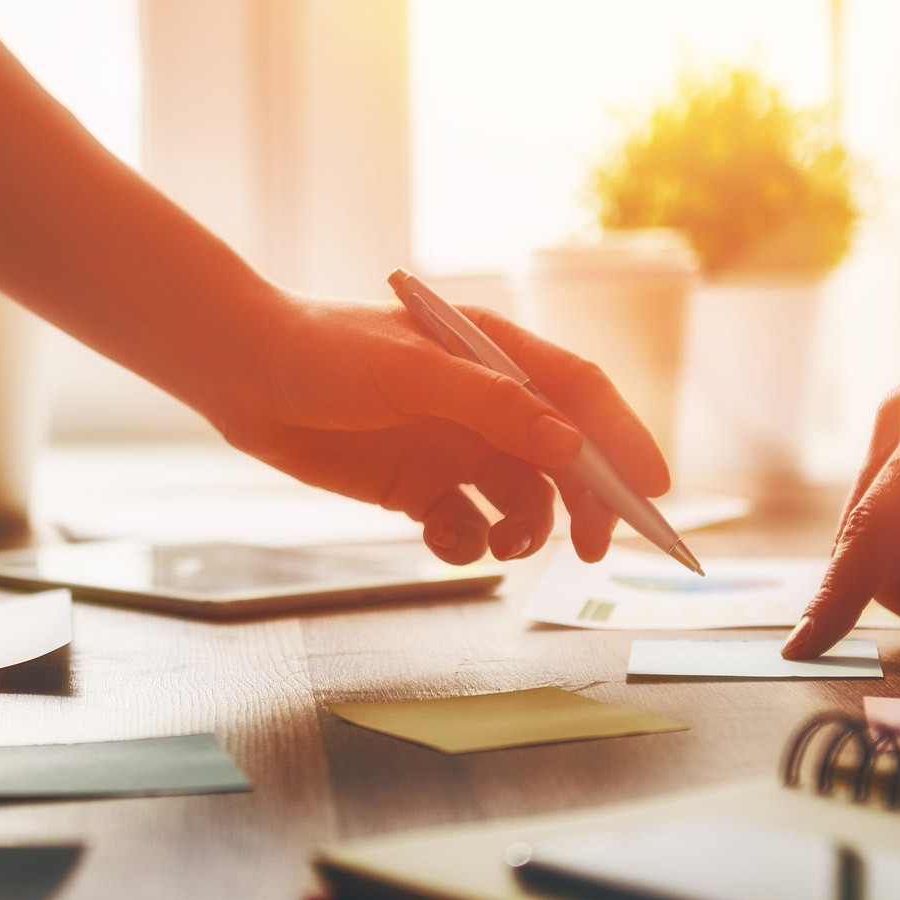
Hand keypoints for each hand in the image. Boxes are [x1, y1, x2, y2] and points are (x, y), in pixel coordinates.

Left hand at [211, 294, 668, 564]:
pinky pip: (466, 525)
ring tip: (506, 546)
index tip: (653, 492)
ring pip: (521, 500)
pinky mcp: (418, 486)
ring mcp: (453, 446)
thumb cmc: (328, 351)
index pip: (582, 395)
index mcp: (497, 354)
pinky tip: (444, 537)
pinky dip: (467, 542)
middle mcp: (486, 403)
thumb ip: (492, 407)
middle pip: (564, 459)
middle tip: (593, 549)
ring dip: (526, 530)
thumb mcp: (413, 371)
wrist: (246, 375)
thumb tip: (567, 445)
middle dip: (587, 504)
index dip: (625, 440)